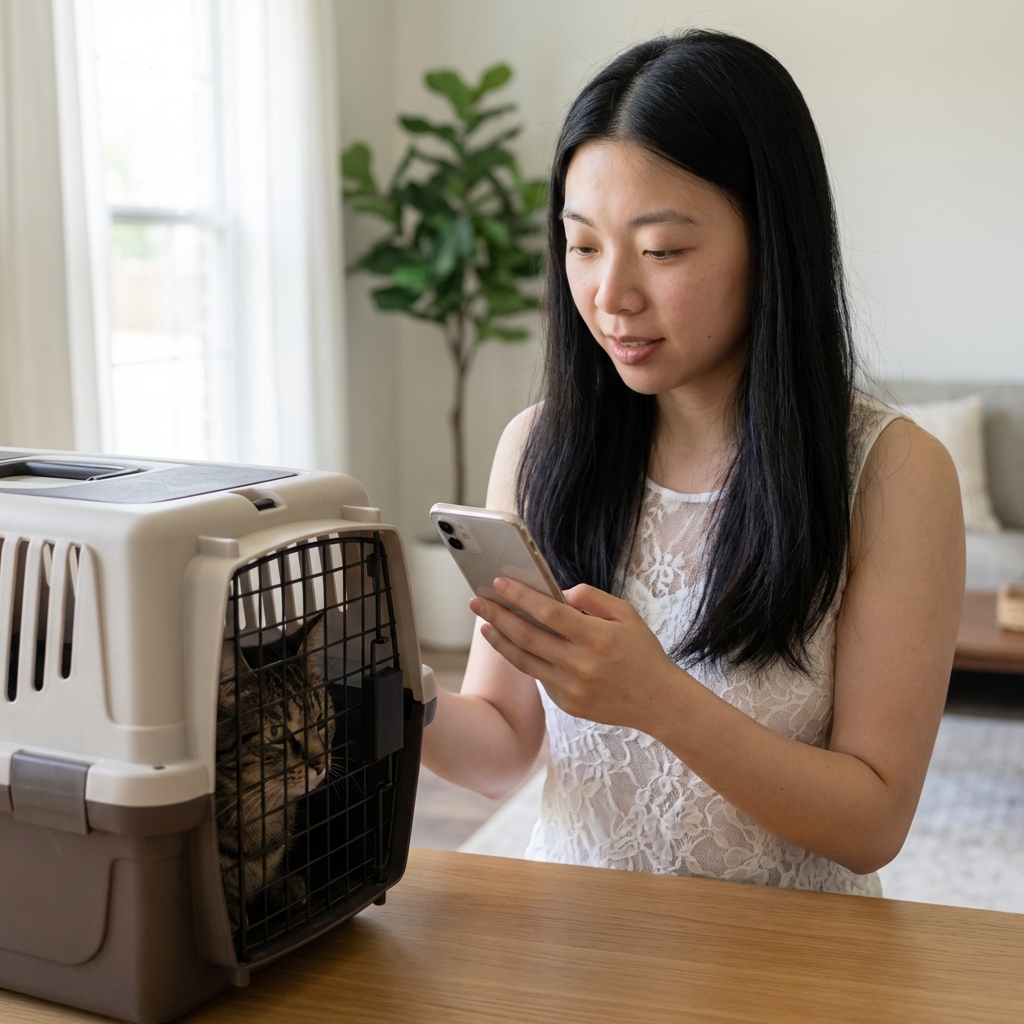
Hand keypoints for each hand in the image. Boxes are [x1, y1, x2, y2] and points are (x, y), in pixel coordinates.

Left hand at [469, 578, 678, 732]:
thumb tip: (559, 593)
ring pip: (525, 662)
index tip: (498, 583)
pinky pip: (540, 678)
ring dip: (501, 641)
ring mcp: (573, 689)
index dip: (521, 597)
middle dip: (498, 616)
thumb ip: (592, 598)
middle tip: (477, 601)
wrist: (659, 702)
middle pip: (528, 637)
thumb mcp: (626, 614)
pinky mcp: (568, 706)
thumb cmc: (642, 652)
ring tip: (485, 624)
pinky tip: (514, 646)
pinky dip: (524, 660)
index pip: (549, 613)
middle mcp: (582, 665)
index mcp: (598, 638)